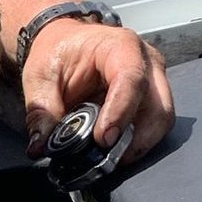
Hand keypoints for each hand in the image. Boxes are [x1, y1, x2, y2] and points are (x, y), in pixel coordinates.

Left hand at [21, 20, 173, 167]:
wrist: (65, 44)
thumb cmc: (59, 51)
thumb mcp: (40, 76)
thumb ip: (41, 110)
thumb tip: (39, 146)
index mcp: (120, 46)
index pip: (131, 79)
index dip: (120, 112)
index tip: (103, 139)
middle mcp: (146, 62)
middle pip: (158, 106)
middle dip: (136, 138)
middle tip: (106, 157)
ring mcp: (153, 81)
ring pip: (161, 121)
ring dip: (137, 144)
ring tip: (108, 157)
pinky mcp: (151, 99)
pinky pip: (153, 127)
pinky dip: (136, 143)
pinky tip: (114, 149)